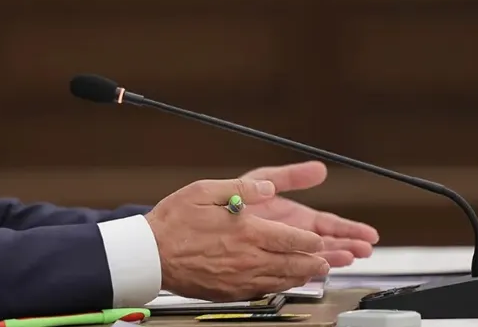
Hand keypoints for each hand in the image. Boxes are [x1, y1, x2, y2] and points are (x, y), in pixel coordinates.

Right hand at [145, 178, 329, 301]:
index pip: (292, 239)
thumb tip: (268, 187)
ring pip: (282, 281)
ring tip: (313, 273)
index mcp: (246, 231)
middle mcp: (248, 258)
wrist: (150, 255)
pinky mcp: (230, 292)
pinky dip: (279, 287)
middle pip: (293, 264)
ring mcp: (240, 278)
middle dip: (315, 262)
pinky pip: (264, 291)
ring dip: (301, 276)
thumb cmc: (173, 223)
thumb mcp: (203, 191)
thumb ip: (240, 187)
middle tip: (327, 260)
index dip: (311, 240)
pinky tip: (281, 283)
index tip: (319, 238)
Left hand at [241, 161, 379, 266]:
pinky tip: (319, 270)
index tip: (368, 234)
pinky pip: (292, 270)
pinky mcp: (269, 265)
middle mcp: (291, 236)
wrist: (200, 224)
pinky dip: (307, 270)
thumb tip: (319, 169)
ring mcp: (281, 251)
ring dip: (333, 258)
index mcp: (295, 217)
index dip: (350, 230)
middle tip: (365, 250)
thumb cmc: (228, 200)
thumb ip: (288, 176)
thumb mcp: (260, 180)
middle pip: (327, 244)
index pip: (329, 225)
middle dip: (348, 246)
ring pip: (313, 258)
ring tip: (350, 258)